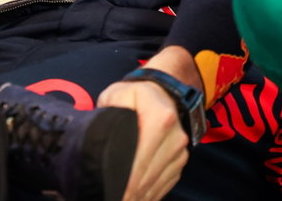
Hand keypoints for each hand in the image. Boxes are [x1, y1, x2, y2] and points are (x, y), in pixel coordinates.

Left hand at [96, 79, 187, 200]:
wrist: (164, 91)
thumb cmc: (137, 95)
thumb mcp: (119, 94)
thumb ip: (110, 113)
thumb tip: (101, 139)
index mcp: (159, 119)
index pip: (139, 159)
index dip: (125, 180)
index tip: (112, 191)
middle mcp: (175, 138)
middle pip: (148, 176)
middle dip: (130, 192)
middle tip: (111, 197)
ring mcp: (180, 151)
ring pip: (156, 183)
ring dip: (140, 196)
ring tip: (121, 199)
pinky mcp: (181, 160)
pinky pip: (165, 183)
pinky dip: (150, 193)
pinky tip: (136, 196)